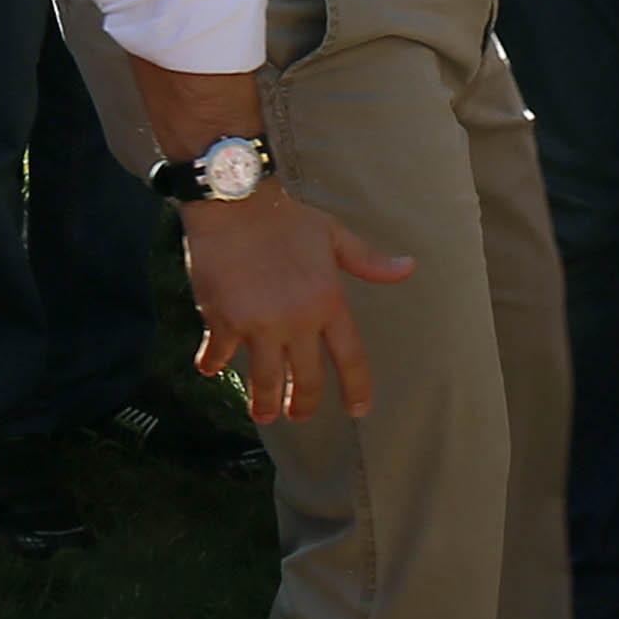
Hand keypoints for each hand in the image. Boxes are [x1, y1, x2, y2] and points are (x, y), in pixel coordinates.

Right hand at [183, 190, 414, 423]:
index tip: (359, 410)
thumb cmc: (286, 218)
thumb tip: (408, 268)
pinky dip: (213, 365)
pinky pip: (220, 354)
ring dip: (264, 404)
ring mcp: (260, 324)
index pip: (352, 357)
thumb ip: (368, 261)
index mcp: (328, 302)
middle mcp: (298, 320)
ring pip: (266, 381)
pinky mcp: (224, 320)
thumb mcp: (333, 236)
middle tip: (298, 416)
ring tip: (263, 415)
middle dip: (304, 405)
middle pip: (308, 380)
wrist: (235, 202)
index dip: (357, 388)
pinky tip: (210, 370)